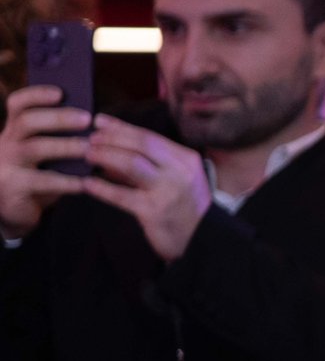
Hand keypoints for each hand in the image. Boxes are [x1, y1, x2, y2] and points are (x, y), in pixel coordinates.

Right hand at [0, 85, 91, 237]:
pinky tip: (85, 181)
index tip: (60, 92)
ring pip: (34, 148)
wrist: (17, 208)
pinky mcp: (13, 187)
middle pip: (27, 121)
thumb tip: (92, 121)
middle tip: (86, 119)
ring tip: (89, 148)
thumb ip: (58, 137)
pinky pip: (41, 181)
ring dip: (65, 146)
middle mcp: (7, 142)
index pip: (18, 104)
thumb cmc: (39, 172)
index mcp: (15, 129)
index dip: (37, 94)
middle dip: (58, 118)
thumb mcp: (45, 151)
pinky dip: (66, 181)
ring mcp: (7, 164)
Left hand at [81, 116, 212, 260]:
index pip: (149, 136)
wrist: (201, 239)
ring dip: (105, 156)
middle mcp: (178, 171)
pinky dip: (102, 189)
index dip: (121, 127)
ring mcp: (167, 191)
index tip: (99, 120)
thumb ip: (151, 163)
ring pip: (131, 164)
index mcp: (185, 159)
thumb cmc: (185, 206)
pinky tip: (87, 184)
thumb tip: (114, 149)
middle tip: (90, 138)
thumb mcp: (177, 177)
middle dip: (111, 138)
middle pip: (141, 145)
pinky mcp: (153, 212)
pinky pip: (122, 196)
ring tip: (87, 155)